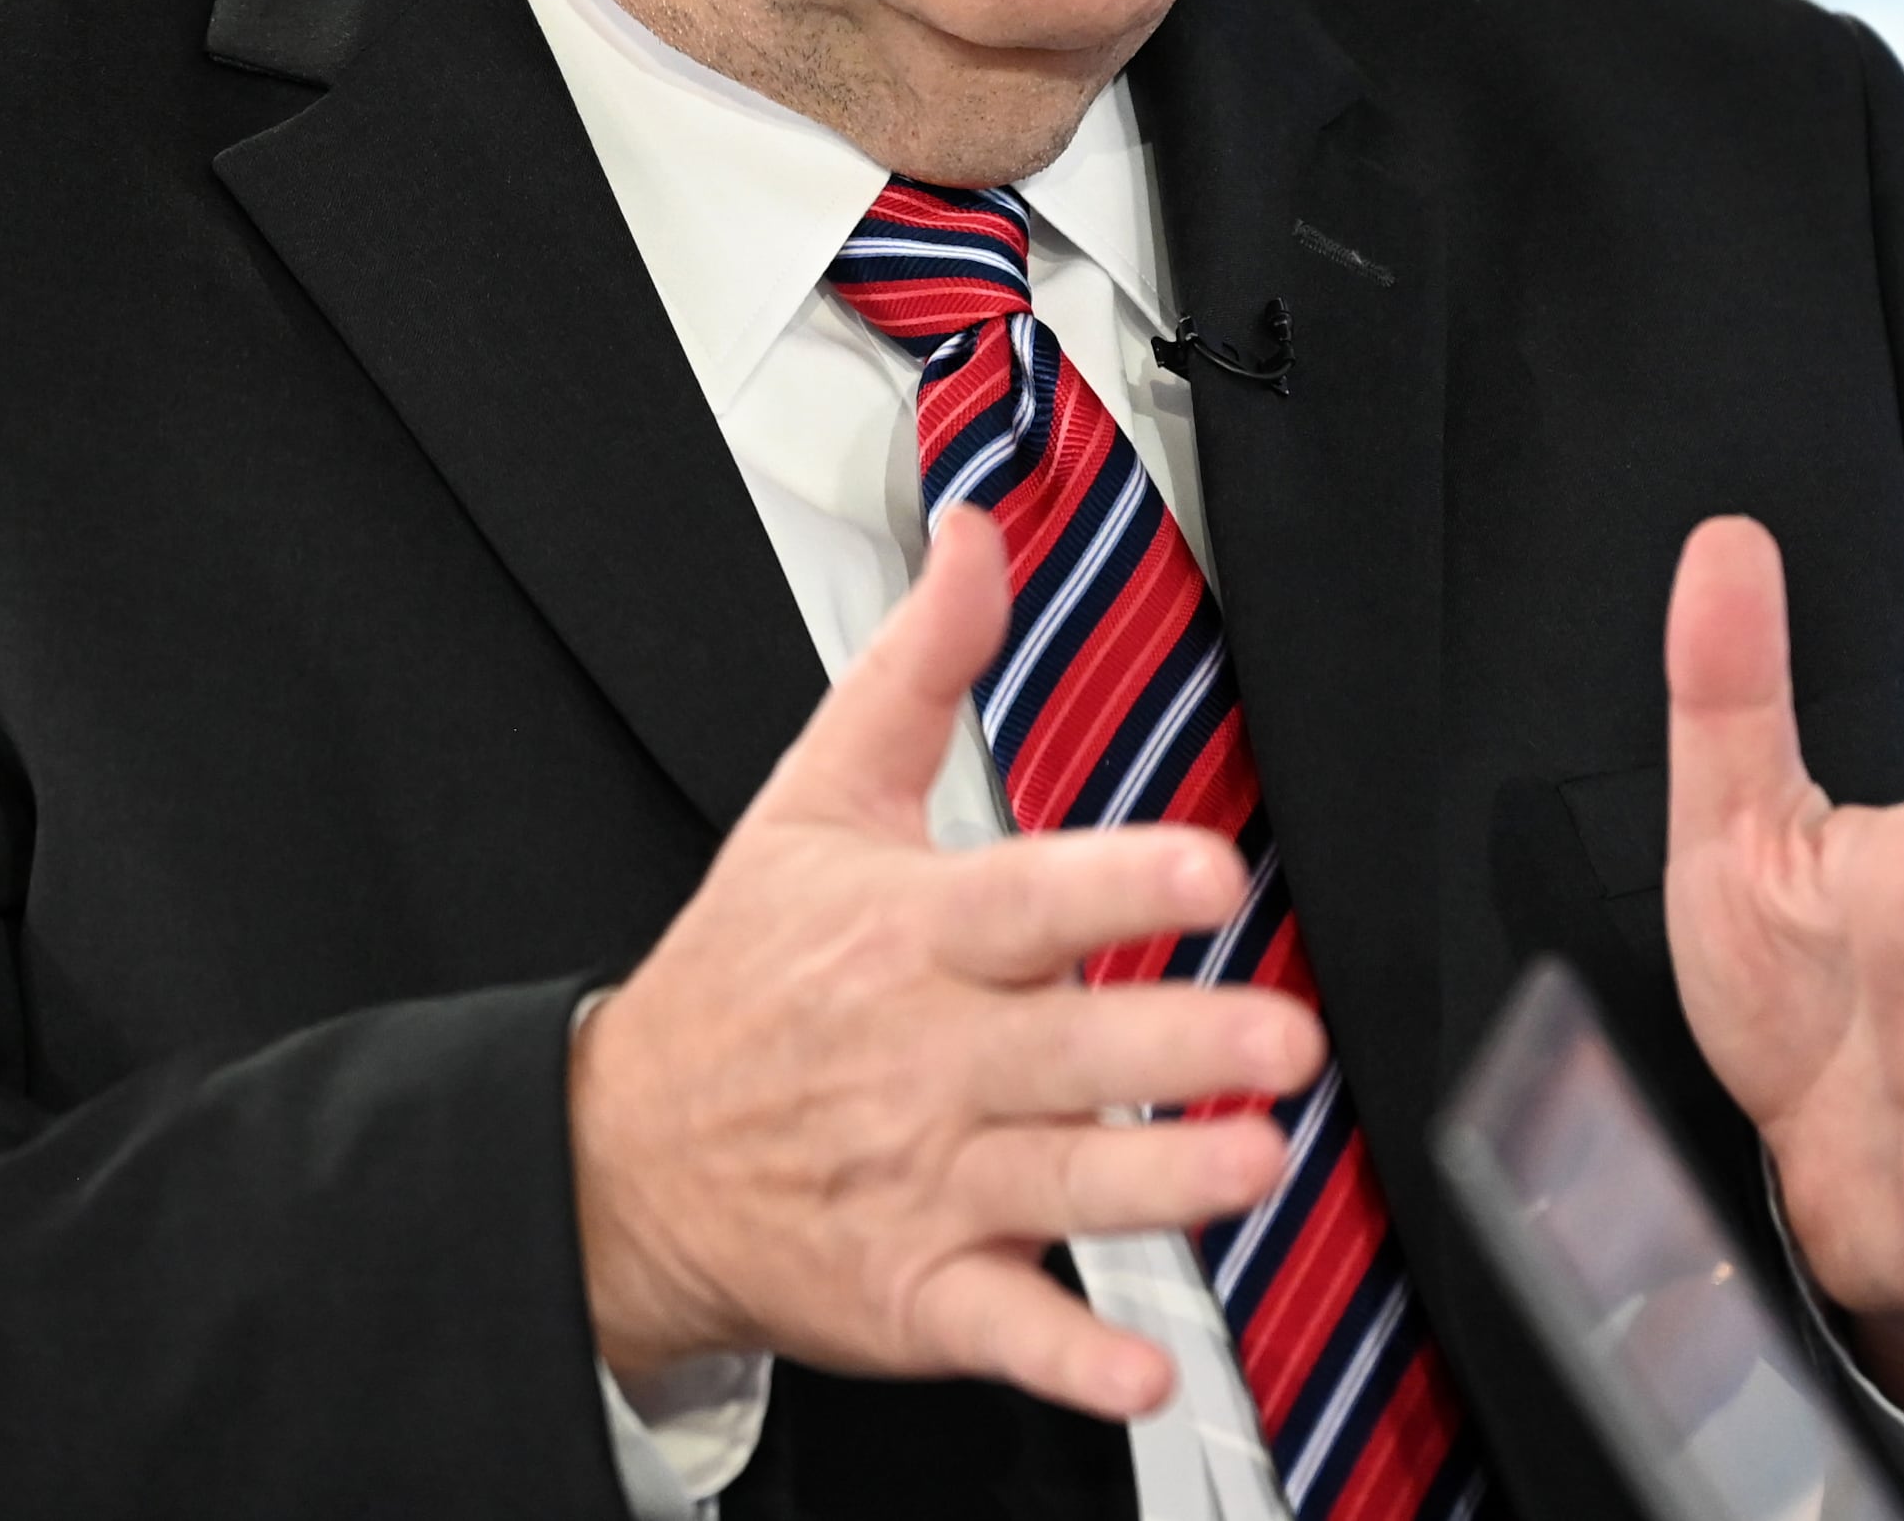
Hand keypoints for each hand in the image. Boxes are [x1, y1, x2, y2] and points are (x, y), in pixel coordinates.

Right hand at [567, 506, 1328, 1419]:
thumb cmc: (742, 977)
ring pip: (1061, 1183)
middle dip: (1179, 1047)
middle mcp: (923, 1059)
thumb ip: (918, 666)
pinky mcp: (917, 1291)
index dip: (1117, 885)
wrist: (620, 1160)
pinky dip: (1073, 1356)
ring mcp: (923, 1182)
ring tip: (1254, 1169)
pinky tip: (1145, 1366)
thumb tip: (978, 538)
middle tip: (1284, 1037)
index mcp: (908, 936)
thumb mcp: (814, 800)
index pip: (1026, 899)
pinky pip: (1006, 1328)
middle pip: (1067, 1050)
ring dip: (1161, 1186)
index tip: (1208, 870)